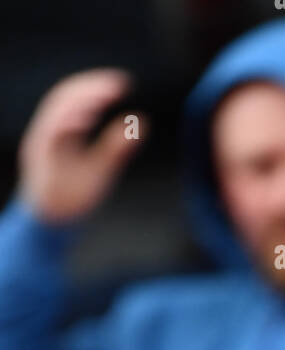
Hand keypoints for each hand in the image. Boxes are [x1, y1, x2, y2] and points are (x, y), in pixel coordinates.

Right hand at [18, 69, 146, 222]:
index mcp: (62, 130)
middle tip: (117, 85)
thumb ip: (118, 147)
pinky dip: (68, 122)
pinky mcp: (39, 158)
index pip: (76, 96)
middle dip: (90, 87)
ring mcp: (40, 142)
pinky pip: (50, 132)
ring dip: (80, 99)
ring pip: (55, 108)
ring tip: (105, 96)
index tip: (123, 83)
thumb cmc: (74, 198)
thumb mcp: (102, 169)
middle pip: (64, 95)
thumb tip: (141, 122)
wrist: (53, 227)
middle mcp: (48, 131)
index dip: (97, 86)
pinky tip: (88, 119)